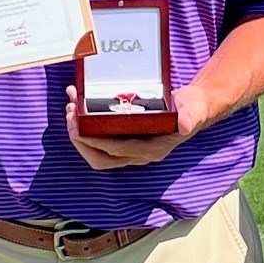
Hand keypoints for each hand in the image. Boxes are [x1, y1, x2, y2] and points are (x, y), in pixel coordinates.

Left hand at [64, 83, 211, 170]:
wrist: (193, 108)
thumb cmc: (192, 109)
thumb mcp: (193, 110)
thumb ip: (190, 117)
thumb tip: (184, 125)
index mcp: (153, 149)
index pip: (117, 151)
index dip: (95, 142)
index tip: (78, 129)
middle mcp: (139, 153)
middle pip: (101, 157)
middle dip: (81, 140)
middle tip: (70, 117)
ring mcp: (131, 147)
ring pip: (97, 150)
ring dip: (80, 132)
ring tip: (71, 108)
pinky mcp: (125, 137)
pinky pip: (100, 138)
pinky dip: (86, 124)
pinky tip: (79, 104)